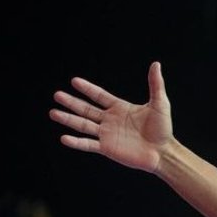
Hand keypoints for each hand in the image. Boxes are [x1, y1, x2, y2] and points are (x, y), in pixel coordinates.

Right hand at [50, 62, 173, 172]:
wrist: (164, 152)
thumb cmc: (163, 129)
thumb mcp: (160, 104)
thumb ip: (155, 85)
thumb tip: (156, 64)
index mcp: (120, 108)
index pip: (99, 96)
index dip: (87, 89)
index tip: (74, 81)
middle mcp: (110, 120)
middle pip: (86, 110)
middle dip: (71, 102)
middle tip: (57, 95)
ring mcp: (107, 134)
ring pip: (83, 125)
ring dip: (68, 119)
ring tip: (53, 113)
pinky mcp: (107, 148)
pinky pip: (88, 144)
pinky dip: (76, 142)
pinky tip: (64, 138)